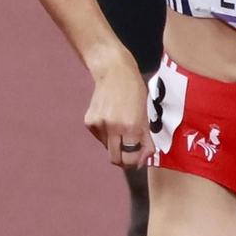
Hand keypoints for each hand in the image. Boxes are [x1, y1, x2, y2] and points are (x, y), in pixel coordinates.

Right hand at [86, 52, 152, 168]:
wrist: (113, 73)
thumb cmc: (135, 91)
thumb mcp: (146, 113)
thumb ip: (146, 138)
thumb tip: (143, 159)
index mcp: (131, 126)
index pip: (130, 157)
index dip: (136, 161)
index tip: (140, 159)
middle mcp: (113, 128)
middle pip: (115, 159)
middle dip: (125, 160)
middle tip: (132, 154)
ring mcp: (99, 125)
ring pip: (108, 148)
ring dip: (117, 144)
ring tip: (123, 127)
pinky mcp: (89, 122)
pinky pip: (100, 138)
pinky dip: (108, 134)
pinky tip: (112, 119)